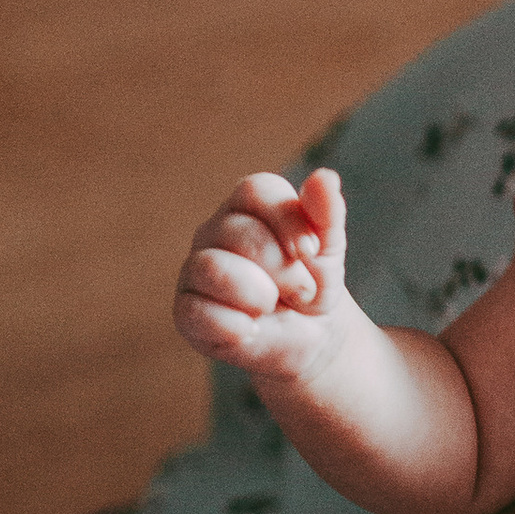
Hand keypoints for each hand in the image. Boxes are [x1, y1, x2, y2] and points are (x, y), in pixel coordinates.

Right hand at [173, 166, 353, 380]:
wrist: (308, 336)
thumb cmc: (313, 282)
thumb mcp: (329, 248)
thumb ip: (327, 212)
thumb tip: (324, 177)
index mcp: (248, 204)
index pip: (256, 190)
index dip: (288, 222)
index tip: (311, 252)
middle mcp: (215, 230)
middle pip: (238, 232)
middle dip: (282, 268)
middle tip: (301, 290)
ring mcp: (195, 269)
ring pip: (211, 268)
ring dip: (258, 295)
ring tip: (272, 307)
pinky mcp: (185, 310)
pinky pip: (199, 312)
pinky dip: (237, 327)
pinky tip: (253, 330)